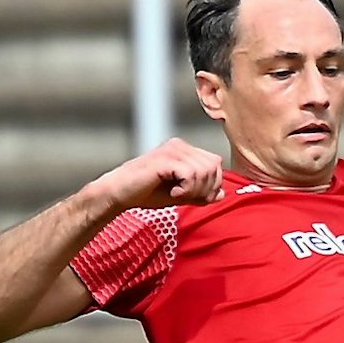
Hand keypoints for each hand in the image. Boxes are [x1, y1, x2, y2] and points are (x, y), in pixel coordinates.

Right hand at [86, 138, 225, 211]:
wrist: (120, 193)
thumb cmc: (147, 193)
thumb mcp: (181, 195)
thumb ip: (201, 193)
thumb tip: (223, 194)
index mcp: (185, 150)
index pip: (216, 164)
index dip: (212, 185)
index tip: (196, 197)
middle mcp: (180, 145)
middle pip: (213, 166)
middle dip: (205, 188)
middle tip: (186, 196)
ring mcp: (171, 150)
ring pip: (204, 170)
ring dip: (194, 190)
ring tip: (177, 194)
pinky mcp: (164, 159)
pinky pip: (190, 174)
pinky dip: (186, 189)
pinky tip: (173, 192)